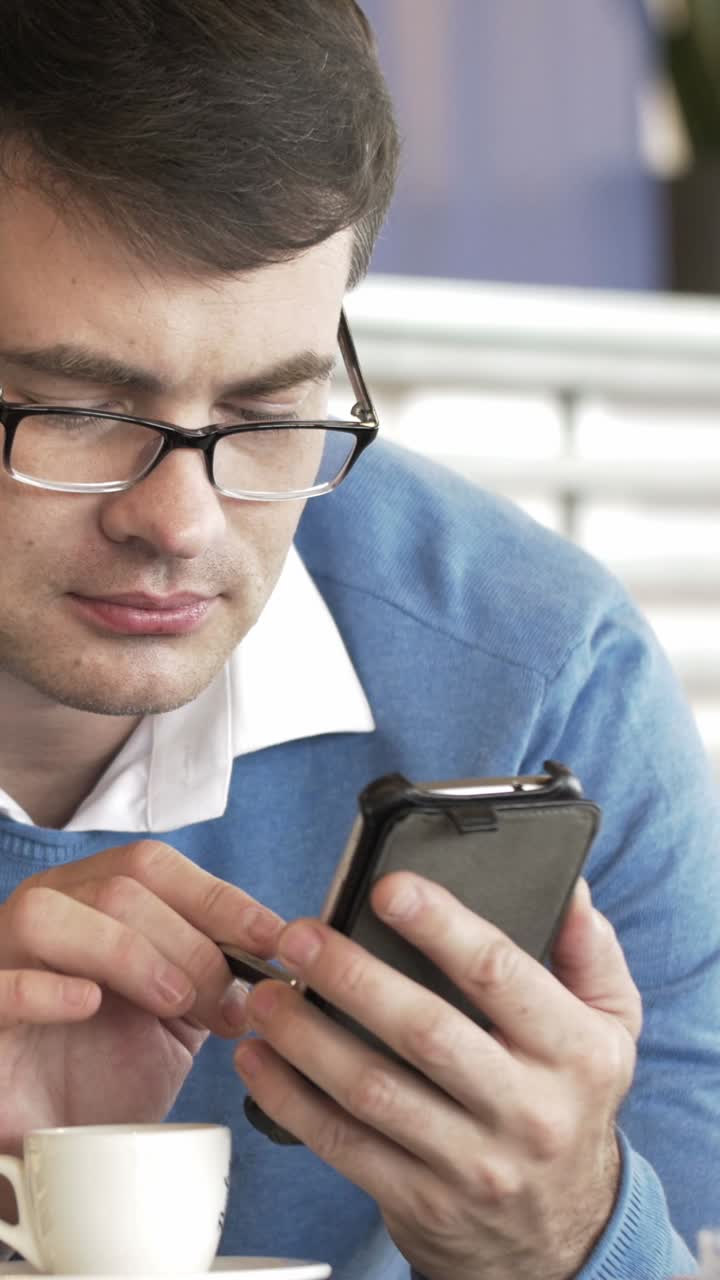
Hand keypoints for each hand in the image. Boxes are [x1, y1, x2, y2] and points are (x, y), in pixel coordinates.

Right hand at [0, 842, 281, 1159]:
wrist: (49, 1151)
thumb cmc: (108, 1073)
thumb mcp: (174, 1018)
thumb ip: (214, 977)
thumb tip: (280, 957)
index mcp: (90, 900)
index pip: (153, 866)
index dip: (218, 896)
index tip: (272, 938)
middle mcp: (44, 914)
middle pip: (118, 887)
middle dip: (189, 940)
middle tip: (227, 1001)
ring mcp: (1, 961)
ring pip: (49, 913)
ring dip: (126, 952)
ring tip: (172, 1003)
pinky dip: (44, 989)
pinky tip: (87, 1004)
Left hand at [234, 876, 641, 1279]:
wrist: (561, 1237)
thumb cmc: (570, 1104)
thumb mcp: (610, 1028)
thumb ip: (588, 953)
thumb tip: (567, 885)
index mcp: (573, 1052)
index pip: (499, 974)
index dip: (440, 925)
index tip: (387, 888)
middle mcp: (526, 1110)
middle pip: (425, 1032)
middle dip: (353, 976)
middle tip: (299, 936)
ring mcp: (471, 1163)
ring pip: (373, 1091)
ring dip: (307, 1037)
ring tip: (264, 992)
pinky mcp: (420, 1201)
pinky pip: (344, 1145)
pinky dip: (291, 1100)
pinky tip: (260, 1058)